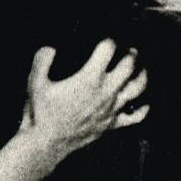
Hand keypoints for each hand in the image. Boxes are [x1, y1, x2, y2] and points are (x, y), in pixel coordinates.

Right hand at [19, 39, 148, 160]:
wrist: (45, 144)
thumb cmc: (40, 113)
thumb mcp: (35, 82)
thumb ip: (42, 60)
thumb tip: (50, 47)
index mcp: (89, 78)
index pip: (108, 49)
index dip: (109, 39)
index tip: (107, 36)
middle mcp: (105, 92)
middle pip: (129, 65)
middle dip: (131, 53)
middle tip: (129, 48)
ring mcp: (111, 109)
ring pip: (137, 88)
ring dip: (142, 75)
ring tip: (141, 67)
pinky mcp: (111, 125)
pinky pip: (134, 117)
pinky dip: (143, 109)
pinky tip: (145, 104)